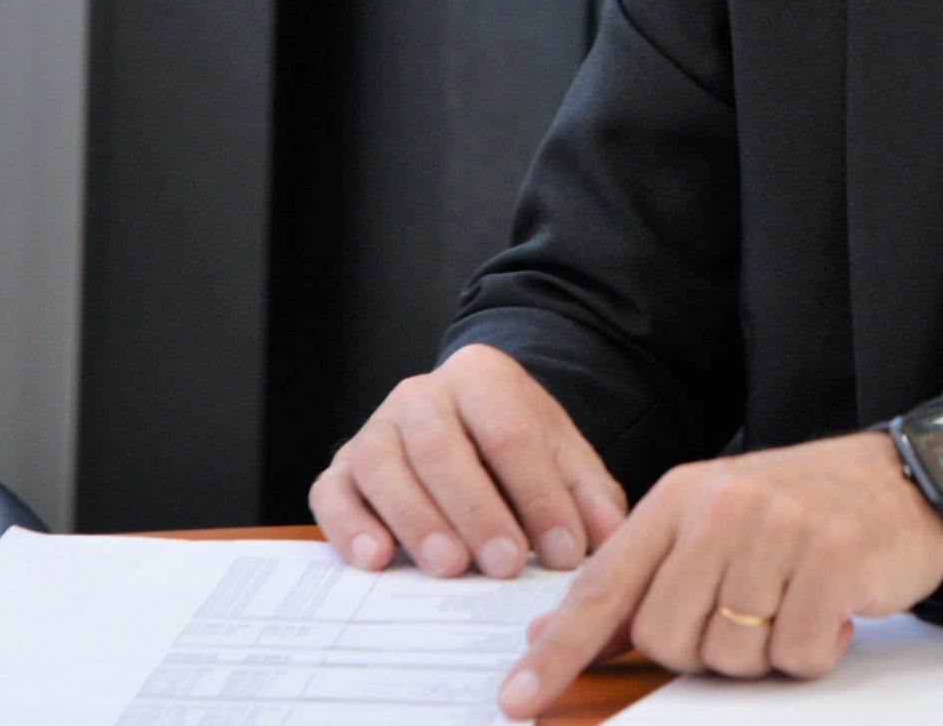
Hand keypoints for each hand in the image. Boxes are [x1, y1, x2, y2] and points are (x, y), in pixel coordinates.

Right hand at [310, 343, 628, 578]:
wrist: (467, 429)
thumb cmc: (517, 450)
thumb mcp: (564, 458)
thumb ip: (589, 495)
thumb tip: (610, 537)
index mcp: (483, 375)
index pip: (511, 433)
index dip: (539, 495)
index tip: (563, 551)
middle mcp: (421, 393)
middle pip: (440, 445)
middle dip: (475, 509)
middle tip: (505, 564)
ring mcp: (374, 428)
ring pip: (381, 464)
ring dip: (416, 520)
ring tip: (450, 568)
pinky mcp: (339, 469)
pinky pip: (331, 492)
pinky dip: (348, 526)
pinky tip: (376, 560)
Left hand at [496, 429, 942, 714]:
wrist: (905, 480)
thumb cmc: (802, 509)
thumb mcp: (713, 524)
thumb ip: (641, 576)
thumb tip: (554, 632)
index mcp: (680, 496)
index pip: (603, 586)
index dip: (559, 651)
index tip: (519, 700)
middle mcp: (722, 506)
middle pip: (667, 637)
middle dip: (703, 651)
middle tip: (749, 615)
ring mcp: (779, 529)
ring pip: (730, 654)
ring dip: (764, 651)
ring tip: (792, 603)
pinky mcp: (834, 559)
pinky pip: (794, 654)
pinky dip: (812, 649)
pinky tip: (829, 610)